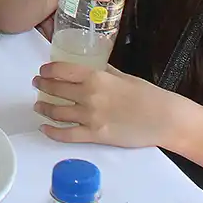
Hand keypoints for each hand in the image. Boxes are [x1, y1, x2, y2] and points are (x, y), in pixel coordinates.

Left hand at [33, 62, 177, 147]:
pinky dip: (52, 132)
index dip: (47, 70)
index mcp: (96, 77)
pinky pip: (66, 135)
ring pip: (56, 112)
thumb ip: (103, 72)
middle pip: (54, 90)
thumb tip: (90, 67)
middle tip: (37, 86)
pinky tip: (44, 128)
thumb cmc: (147, 95)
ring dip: (43, 109)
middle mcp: (89, 95)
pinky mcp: (95, 135)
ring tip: (38, 106)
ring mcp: (91, 116)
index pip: (61, 70)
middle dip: (41, 87)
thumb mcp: (123, 76)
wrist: (165, 118)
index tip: (42, 71)